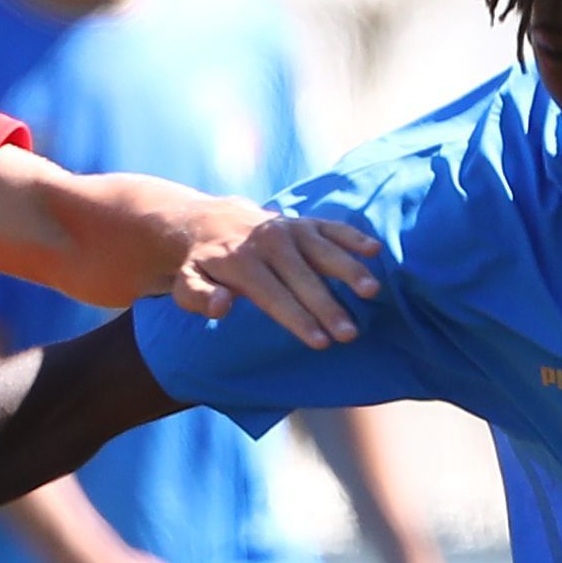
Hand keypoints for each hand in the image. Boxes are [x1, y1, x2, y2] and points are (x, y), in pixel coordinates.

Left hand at [170, 204, 381, 349]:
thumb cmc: (203, 265)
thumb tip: (222, 306)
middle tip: (349, 334)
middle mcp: (269, 242)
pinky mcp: (305, 222)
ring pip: (323, 250)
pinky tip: (375, 250)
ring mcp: (290, 228)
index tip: (319, 341)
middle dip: (327, 307)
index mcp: (242, 262)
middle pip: (303, 278)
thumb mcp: (186, 284)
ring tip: (371, 292)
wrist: (209, 221)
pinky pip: (332, 227)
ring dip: (349, 270)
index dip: (297, 319)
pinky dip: (353, 236)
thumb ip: (200, 297)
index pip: (274, 295)